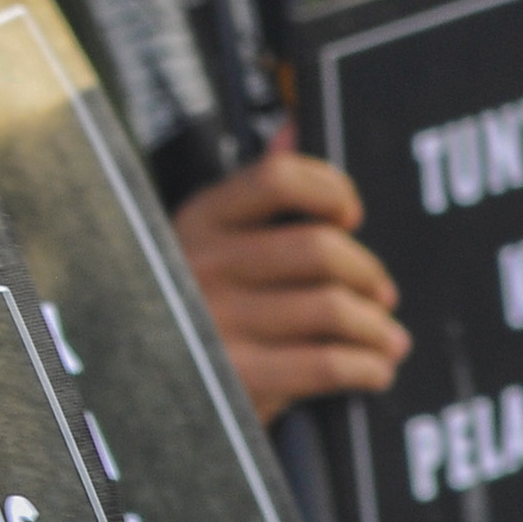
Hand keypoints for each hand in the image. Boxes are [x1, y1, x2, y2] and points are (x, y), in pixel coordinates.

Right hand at [171, 134, 409, 423]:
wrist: (137, 397)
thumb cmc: (189, 310)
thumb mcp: (205, 244)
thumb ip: (254, 190)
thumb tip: (295, 124)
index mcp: (196, 223)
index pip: (278, 179)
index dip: (331, 191)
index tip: (349, 215)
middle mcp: (201, 266)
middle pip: (320, 249)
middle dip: (367, 273)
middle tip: (381, 293)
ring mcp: (216, 324)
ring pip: (332, 308)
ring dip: (376, 327)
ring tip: (385, 338)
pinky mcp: (236, 380)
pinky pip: (328, 364)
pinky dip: (366, 367)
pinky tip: (372, 369)